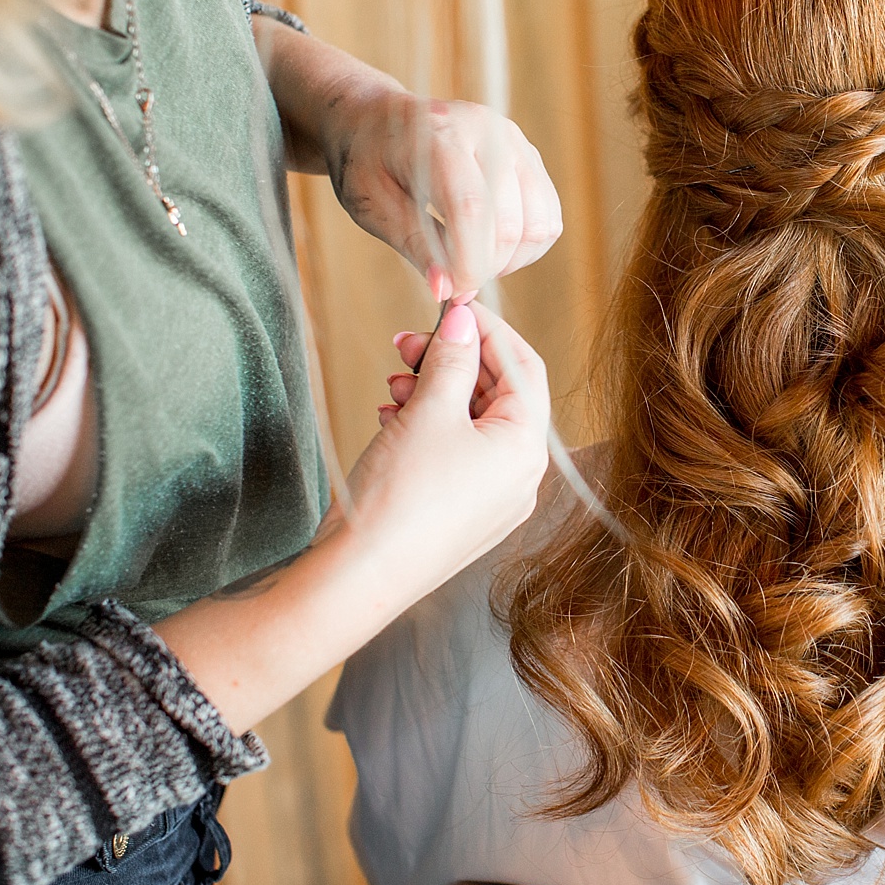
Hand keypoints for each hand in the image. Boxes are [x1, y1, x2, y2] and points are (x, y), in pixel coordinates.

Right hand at [332, 302, 550, 594]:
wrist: (358, 577)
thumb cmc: (400, 498)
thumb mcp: (428, 412)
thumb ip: (451, 359)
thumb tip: (464, 320)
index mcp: (526, 449)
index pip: (523, 367)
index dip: (488, 330)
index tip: (451, 307)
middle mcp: (519, 476)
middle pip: (496, 394)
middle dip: (452, 361)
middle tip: (407, 343)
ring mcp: (491, 498)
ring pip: (470, 423)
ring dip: (433, 391)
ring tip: (393, 382)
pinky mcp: (459, 512)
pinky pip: (454, 453)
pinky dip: (426, 426)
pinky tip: (392, 416)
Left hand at [335, 94, 562, 302]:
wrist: (377, 119)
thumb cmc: (367, 161)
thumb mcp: (372, 205)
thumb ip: (414, 245)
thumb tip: (447, 291)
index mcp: (439, 135)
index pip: (472, 209)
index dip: (468, 263)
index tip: (451, 292)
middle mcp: (488, 132)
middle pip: (511, 223)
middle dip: (486, 268)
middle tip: (455, 280)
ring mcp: (516, 143)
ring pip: (539, 225)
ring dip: (511, 261)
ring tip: (474, 261)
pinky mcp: (530, 157)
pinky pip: (549, 219)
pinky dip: (527, 248)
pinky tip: (492, 248)